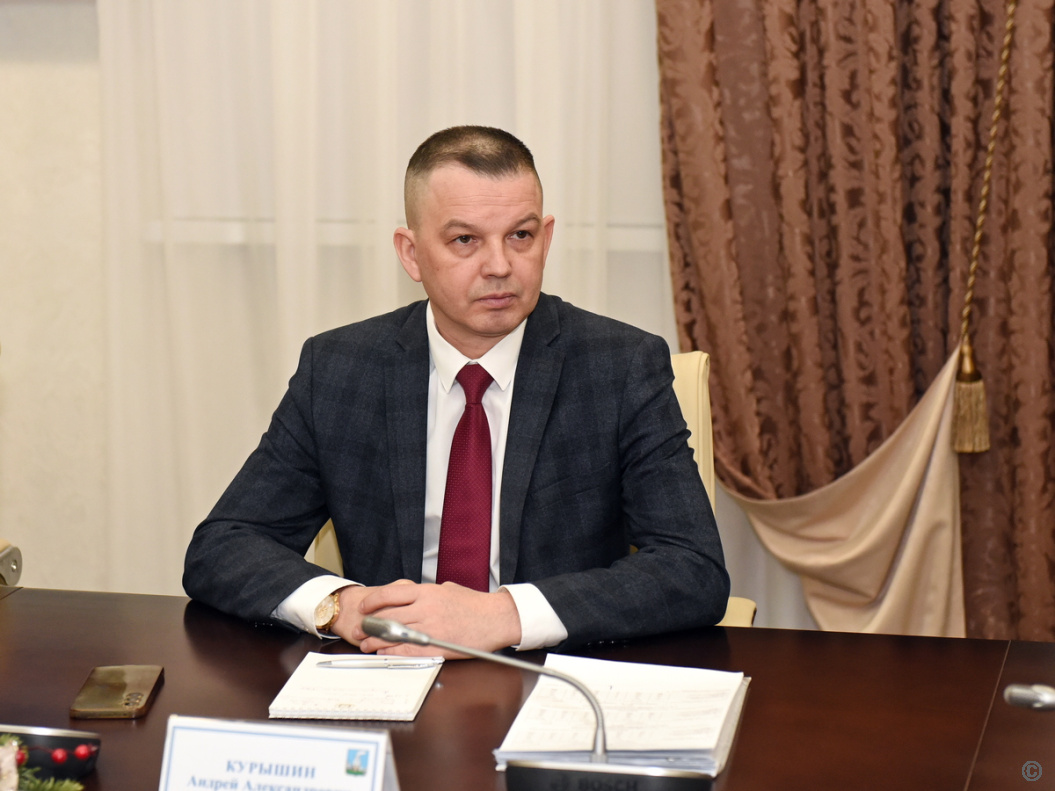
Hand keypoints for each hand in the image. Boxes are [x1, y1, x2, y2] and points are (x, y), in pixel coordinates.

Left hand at [341, 580, 521, 658]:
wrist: (497, 619)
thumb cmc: (475, 604)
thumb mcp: (448, 589)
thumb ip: (427, 594)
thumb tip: (411, 597)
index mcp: (428, 592)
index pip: (390, 594)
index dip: (372, 602)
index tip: (364, 607)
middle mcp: (426, 608)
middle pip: (388, 616)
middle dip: (369, 624)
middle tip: (359, 629)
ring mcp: (431, 628)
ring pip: (394, 634)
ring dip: (376, 641)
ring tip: (366, 644)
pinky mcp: (437, 646)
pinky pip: (409, 651)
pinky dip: (393, 653)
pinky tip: (385, 653)